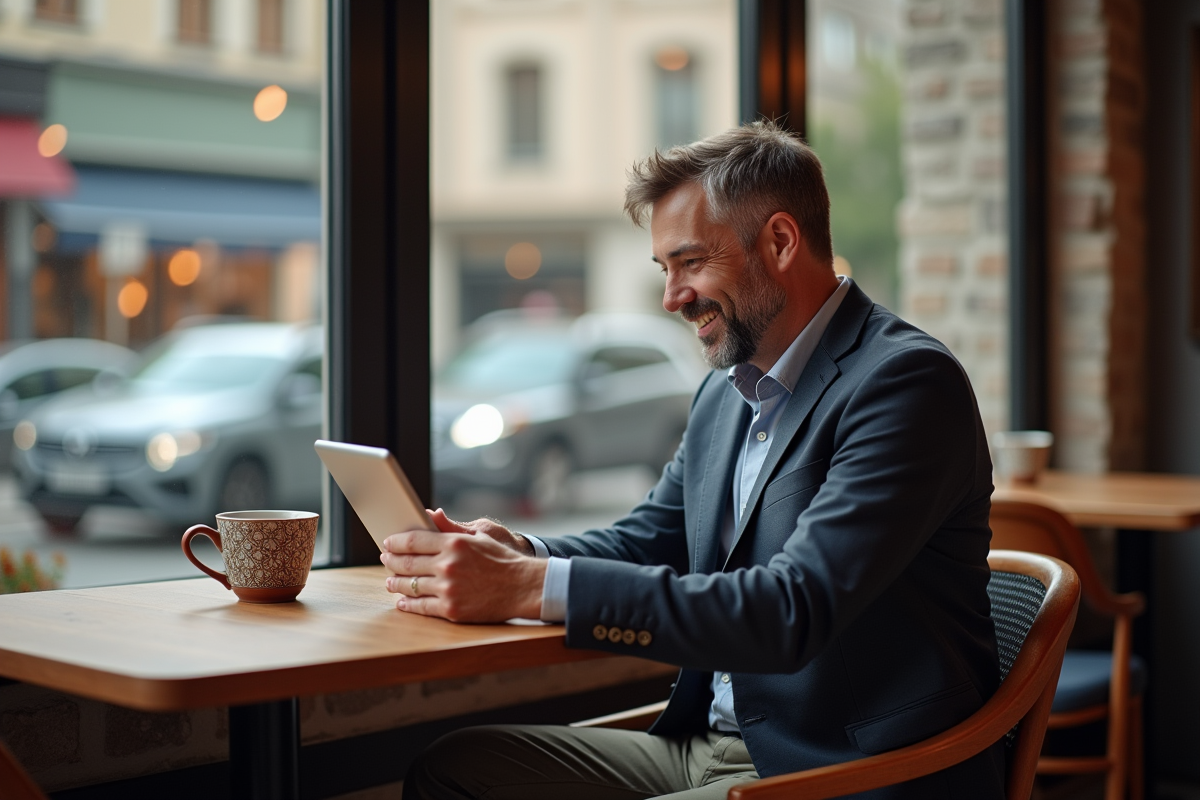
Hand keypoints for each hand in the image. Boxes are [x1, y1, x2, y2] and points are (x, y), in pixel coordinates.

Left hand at [380, 512, 545, 621]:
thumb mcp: (479, 536)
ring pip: (410, 586)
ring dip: (396, 584)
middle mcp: (448, 565)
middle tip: (385, 560)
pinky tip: (403, 601)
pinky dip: (408, 604)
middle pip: (407, 563)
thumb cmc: (503, 560)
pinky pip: (422, 607)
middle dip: (391, 562)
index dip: (396, 542)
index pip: (413, 541)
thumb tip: (429, 514)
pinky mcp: (451, 610)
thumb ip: (451, 527)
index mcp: (454, 544)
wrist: (524, 587)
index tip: (388, 543)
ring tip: (390, 582)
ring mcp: (448, 589)